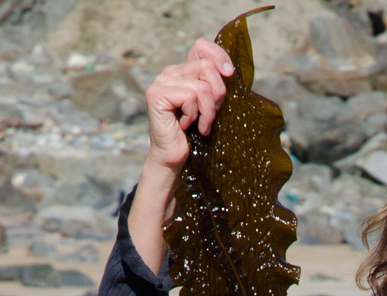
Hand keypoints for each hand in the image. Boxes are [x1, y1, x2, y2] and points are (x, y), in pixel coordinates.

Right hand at [143, 38, 234, 170]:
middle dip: (217, 94)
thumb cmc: (194, 132)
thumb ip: (216, 84)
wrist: (174, 156)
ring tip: (202, 124)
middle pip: (206, 67)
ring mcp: (161, 81)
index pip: (201, 47)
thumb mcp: (211, 103)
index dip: (219, 56)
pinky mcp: (156, 94)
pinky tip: (186, 125)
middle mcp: (170, 72)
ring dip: (208, 110)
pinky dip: (194, 114)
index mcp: (182, 71)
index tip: (230, 74)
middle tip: (211, 114)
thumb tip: (229, 70)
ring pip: (201, 86)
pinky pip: (190, 96)